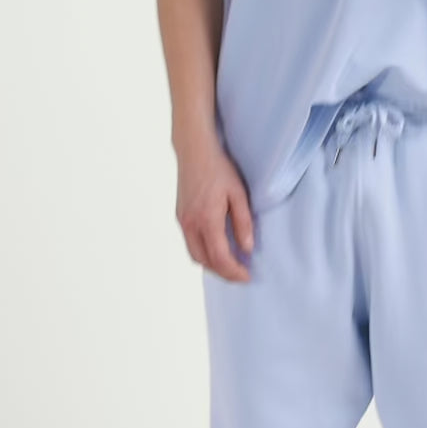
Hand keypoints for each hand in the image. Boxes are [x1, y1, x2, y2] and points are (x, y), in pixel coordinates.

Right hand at [175, 138, 254, 282]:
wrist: (194, 151)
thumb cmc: (219, 168)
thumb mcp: (238, 193)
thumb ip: (243, 222)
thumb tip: (247, 248)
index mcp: (207, 219)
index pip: (220, 258)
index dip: (234, 272)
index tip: (247, 276)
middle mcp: (190, 224)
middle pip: (205, 262)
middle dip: (223, 273)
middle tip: (240, 274)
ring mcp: (182, 221)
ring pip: (194, 255)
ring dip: (211, 265)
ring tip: (230, 264)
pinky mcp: (179, 216)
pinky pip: (190, 243)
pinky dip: (203, 253)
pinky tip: (216, 248)